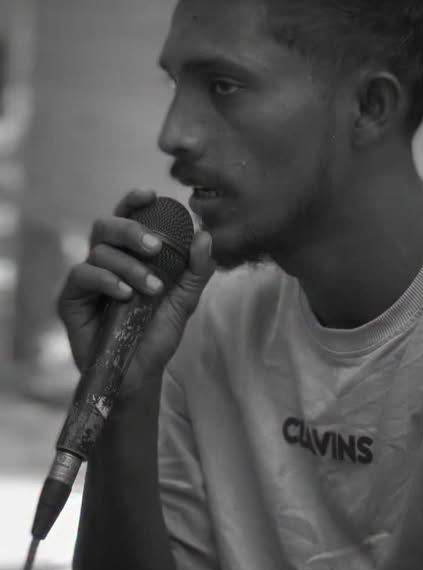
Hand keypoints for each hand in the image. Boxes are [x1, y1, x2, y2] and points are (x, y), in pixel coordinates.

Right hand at [57, 188, 215, 397]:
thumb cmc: (156, 334)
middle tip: (155, 247)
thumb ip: (196, 270)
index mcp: (129, 254)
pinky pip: (82, 274)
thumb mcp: (184, 301)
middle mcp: (104, 260)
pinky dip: (106, 280)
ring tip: (151, 289)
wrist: (139, 374)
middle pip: (107, 225)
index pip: (127, 217)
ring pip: (98, 250)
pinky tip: (125, 295)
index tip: (150, 194)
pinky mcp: (70, 299)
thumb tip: (205, 235)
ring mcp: (86, 279)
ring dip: (129, 266)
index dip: (134, 201)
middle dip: (131, 229)